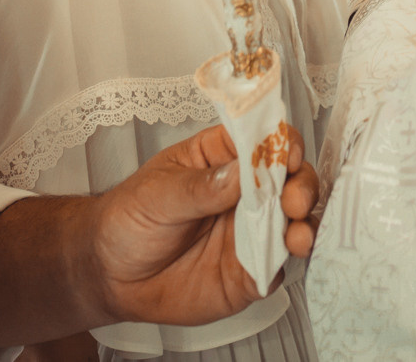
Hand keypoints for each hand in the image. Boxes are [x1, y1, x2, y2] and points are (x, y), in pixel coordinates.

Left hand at [0, 125, 319, 346]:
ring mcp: (250, 232)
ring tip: (298, 235)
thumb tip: (241, 171)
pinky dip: (289, 262)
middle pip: (290, 179)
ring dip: (305, 224)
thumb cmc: (129, 219)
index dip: (283, 143)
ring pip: (294, 222)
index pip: (264, 140)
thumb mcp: (157, 194)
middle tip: (293, 200)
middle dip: (301, 185)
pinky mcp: (250, 271)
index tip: (290, 153)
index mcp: (224, 158)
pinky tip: (285, 258)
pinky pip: (279, 265)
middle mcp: (245, 193)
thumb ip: (200, 187)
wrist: (110, 276)